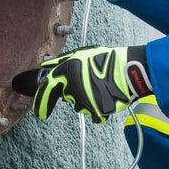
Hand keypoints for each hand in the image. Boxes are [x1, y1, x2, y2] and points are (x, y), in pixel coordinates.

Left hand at [32, 45, 151, 122]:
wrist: (128, 71)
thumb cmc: (105, 60)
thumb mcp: (81, 54)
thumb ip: (62, 61)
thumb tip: (46, 66)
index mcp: (67, 71)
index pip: (47, 89)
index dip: (42, 102)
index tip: (40, 114)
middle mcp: (73, 87)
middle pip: (67, 97)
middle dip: (74, 92)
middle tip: (88, 82)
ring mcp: (84, 100)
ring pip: (79, 105)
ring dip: (86, 99)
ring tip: (100, 86)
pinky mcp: (96, 111)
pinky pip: (93, 113)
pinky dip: (98, 108)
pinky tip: (105, 96)